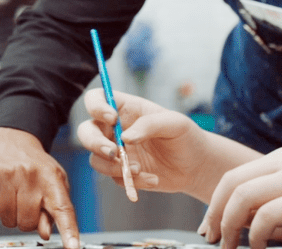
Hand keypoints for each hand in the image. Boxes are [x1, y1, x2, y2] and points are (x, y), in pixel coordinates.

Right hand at [0, 127, 79, 248]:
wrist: (14, 139)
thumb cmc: (37, 165)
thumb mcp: (54, 182)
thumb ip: (54, 208)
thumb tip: (46, 233)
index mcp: (52, 178)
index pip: (62, 209)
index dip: (68, 230)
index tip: (73, 247)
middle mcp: (30, 175)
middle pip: (28, 223)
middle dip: (27, 220)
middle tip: (28, 203)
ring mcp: (7, 175)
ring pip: (8, 220)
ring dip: (11, 215)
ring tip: (15, 196)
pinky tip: (2, 193)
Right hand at [77, 89, 221, 200]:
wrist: (195, 166)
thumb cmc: (185, 136)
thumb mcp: (174, 123)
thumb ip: (149, 125)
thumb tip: (124, 138)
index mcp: (125, 108)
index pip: (96, 99)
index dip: (96, 106)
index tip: (112, 118)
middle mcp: (114, 129)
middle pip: (86, 131)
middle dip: (94, 142)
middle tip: (114, 152)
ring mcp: (116, 151)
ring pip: (95, 158)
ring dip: (112, 167)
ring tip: (138, 170)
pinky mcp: (121, 172)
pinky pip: (114, 178)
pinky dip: (131, 181)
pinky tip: (153, 179)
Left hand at [201, 147, 281, 248]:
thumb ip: (280, 193)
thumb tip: (249, 217)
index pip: (234, 175)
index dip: (216, 202)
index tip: (211, 226)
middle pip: (232, 183)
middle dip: (216, 215)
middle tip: (214, 240)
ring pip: (244, 197)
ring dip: (231, 227)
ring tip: (232, 248)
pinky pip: (269, 216)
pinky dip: (256, 235)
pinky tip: (259, 248)